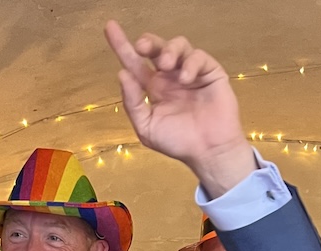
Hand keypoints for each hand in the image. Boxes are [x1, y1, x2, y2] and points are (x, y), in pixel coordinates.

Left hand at [104, 21, 255, 196]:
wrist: (208, 153)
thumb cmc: (178, 143)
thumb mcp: (147, 127)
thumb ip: (133, 102)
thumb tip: (122, 74)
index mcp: (153, 88)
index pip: (135, 63)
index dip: (122, 45)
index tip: (110, 28)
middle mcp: (170, 77)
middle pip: (156, 48)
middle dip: (148, 42)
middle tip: (141, 47)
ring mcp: (191, 73)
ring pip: (178, 45)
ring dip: (169, 50)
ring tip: (167, 65)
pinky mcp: (210, 73)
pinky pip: (198, 57)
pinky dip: (190, 63)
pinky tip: (186, 78)